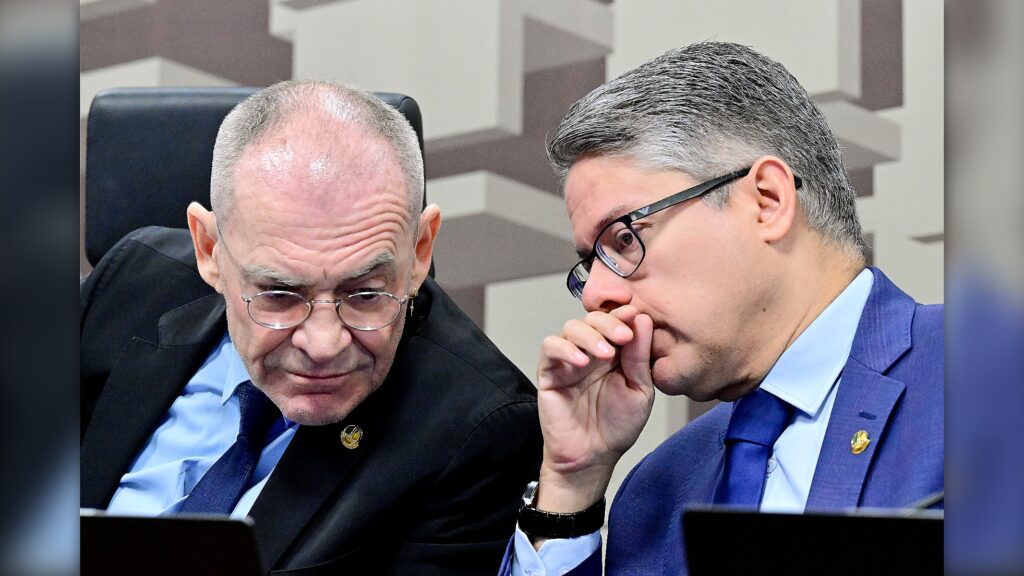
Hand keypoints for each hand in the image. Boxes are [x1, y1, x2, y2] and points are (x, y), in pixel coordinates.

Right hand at [534, 305, 654, 512]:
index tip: (634, 314)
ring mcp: (568, 360)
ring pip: (571, 328)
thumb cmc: (616, 427)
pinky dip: (564, 348)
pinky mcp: (549, 372)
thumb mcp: (640, 390)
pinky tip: (580, 362)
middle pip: (593, 318)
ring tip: (606, 354)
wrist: (593, 457)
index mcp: (615, 352)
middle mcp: (590, 351)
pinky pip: (550, 347)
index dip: (623, 314)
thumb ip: (639, 357)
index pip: (616, 321)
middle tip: (624, 336)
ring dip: (590, 335)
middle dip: (609, 323)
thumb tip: (641, 320)